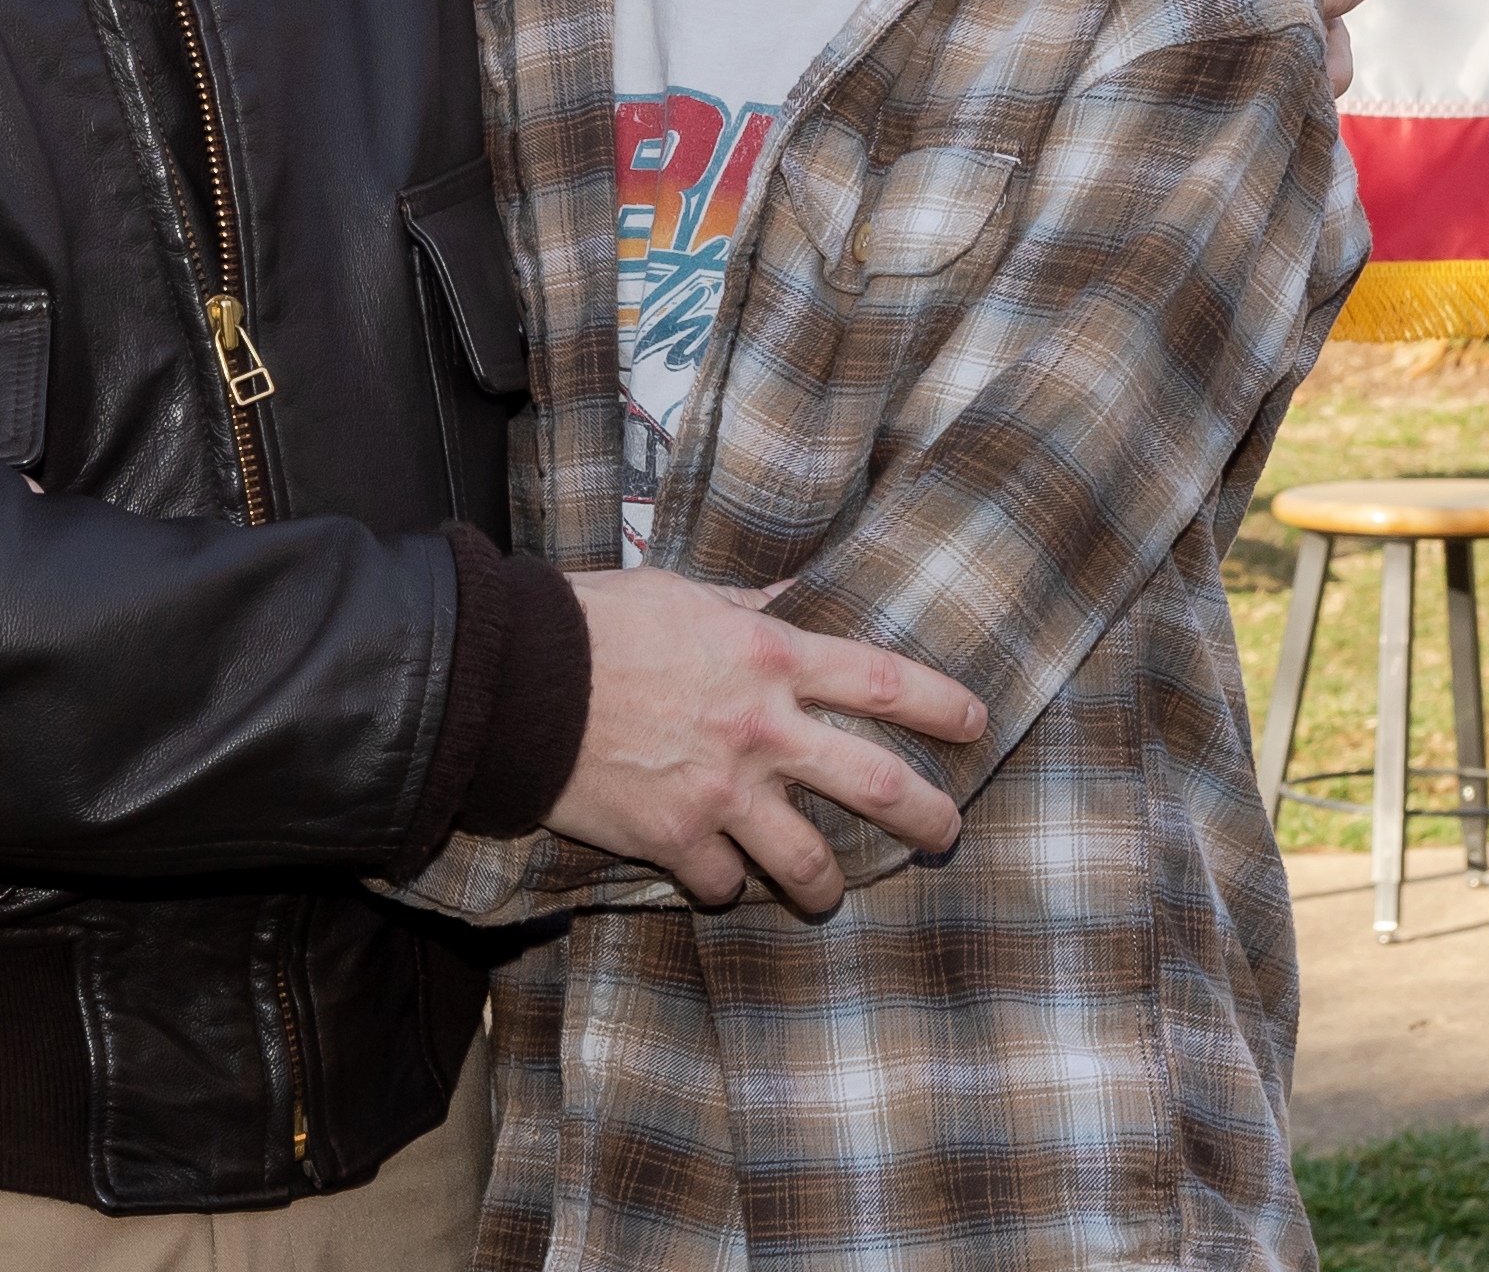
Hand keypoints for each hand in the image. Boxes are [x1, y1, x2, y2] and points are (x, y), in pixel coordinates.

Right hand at [545, 565, 987, 917]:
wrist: (513, 681)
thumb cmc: (592, 623)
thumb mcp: (680, 593)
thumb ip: (744, 607)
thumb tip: (788, 602)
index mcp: (768, 655)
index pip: (884, 680)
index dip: (942, 706)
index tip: (975, 722)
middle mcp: (762, 729)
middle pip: (878, 787)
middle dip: (928, 818)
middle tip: (948, 835)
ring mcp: (723, 793)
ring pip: (809, 864)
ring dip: (826, 887)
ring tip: (830, 896)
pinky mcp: (675, 840)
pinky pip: (724, 884)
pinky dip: (725, 886)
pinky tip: (720, 880)